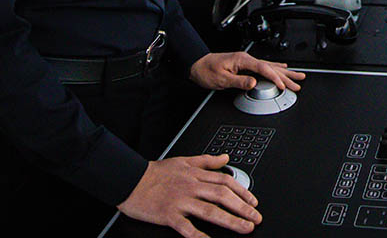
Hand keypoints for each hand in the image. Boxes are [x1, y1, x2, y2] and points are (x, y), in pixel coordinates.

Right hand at [117, 154, 259, 236]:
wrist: (130, 179)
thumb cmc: (155, 172)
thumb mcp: (184, 160)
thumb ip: (207, 160)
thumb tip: (226, 158)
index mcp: (196, 174)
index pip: (226, 181)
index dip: (243, 192)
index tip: (253, 202)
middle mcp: (191, 186)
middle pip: (223, 196)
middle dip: (243, 208)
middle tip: (256, 218)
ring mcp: (181, 201)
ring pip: (210, 211)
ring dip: (230, 221)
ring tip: (245, 228)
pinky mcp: (169, 215)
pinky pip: (187, 227)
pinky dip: (199, 236)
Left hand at [189, 51, 305, 92]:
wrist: (197, 64)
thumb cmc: (206, 70)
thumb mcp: (222, 79)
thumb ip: (239, 81)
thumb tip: (253, 83)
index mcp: (243, 61)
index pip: (264, 69)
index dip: (276, 78)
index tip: (284, 86)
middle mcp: (247, 59)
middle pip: (271, 67)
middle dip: (287, 76)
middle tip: (299, 82)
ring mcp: (247, 62)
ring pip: (271, 67)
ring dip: (285, 72)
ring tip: (297, 76)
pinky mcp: (245, 65)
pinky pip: (265, 66)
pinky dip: (276, 69)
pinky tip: (281, 69)